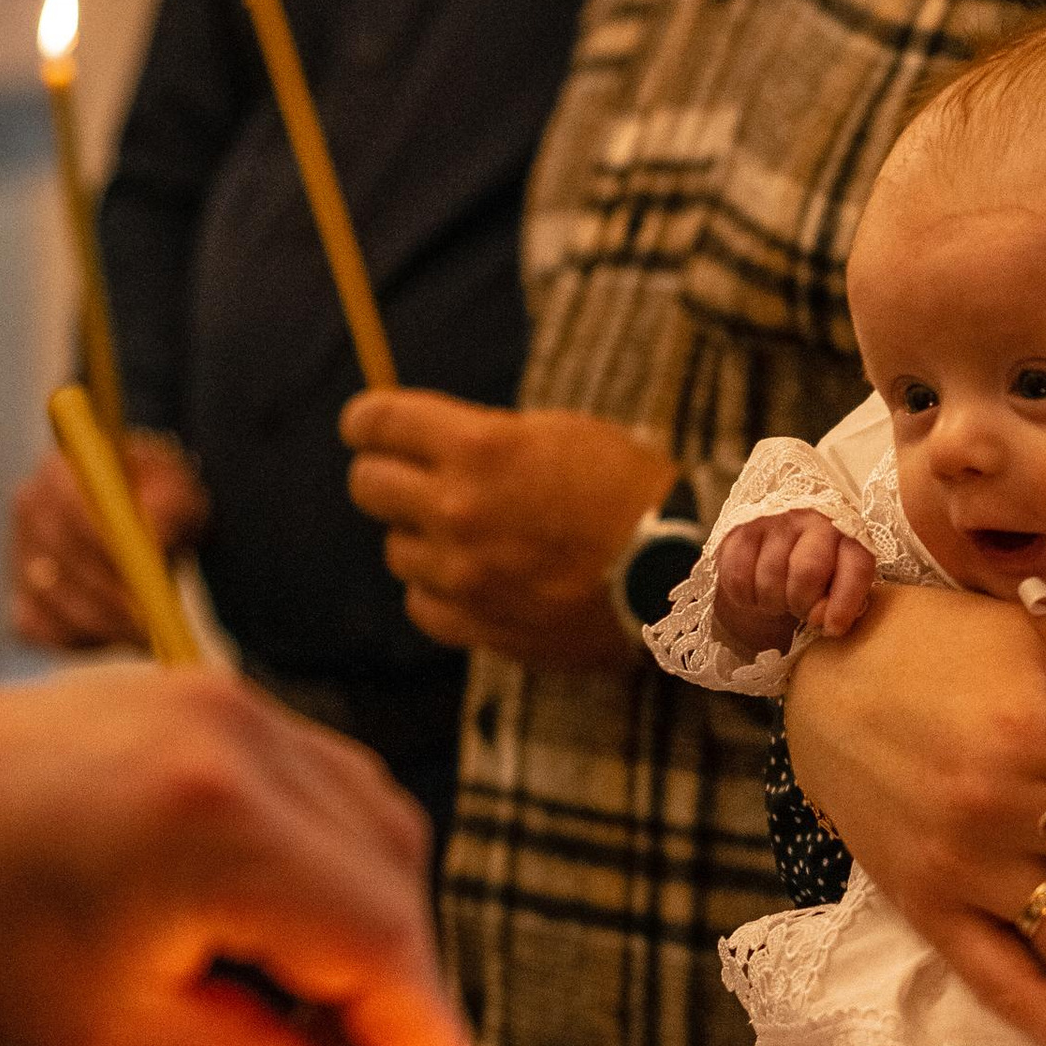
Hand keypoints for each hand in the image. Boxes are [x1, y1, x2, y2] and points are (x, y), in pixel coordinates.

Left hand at [0, 664, 479, 1045]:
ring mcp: (227, 700)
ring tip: (330, 1035)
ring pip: (377, 827)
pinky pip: (324, 786)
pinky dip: (333, 870)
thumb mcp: (106, 1038)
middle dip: (406, 1005)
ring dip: (379, 934)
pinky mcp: (207, 694)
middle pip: (396, 885)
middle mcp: (242, 738)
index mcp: (213, 826)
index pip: (383, 947)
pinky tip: (290, 946)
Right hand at [9, 436, 209, 649]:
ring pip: (53, 601)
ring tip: (150, 628)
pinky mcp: (25, 601)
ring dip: (104, 621)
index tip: (144, 571)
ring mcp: (20, 557)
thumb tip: (154, 536)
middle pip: (59, 558)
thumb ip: (171, 505)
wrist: (150, 527)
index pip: (69, 504)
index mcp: (60, 471)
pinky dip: (83, 639)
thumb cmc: (164, 501)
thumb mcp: (180, 491)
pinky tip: (121, 634)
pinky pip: (41, 631)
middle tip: (154, 616)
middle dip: (109, 593)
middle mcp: (30, 511)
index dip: (103, 541)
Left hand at [340, 392, 672, 665]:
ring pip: (397, 550)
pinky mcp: (477, 624)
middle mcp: (457, 509)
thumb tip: (433, 442)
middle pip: (369, 486)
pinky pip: (423, 605)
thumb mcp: (563, 434)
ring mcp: (463, 573)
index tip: (366, 427)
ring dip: (421, 539)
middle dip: (385, 476)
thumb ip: (488, 437)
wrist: (679, 572)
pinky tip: (472, 582)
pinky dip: (439, 592)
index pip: (378, 422)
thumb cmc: (632, 490)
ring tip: (466, 538)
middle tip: (408, 480)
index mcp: (479, 447)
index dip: (365, 421)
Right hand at [712, 512, 872, 657]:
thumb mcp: (834, 588)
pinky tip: (754, 593)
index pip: (855, 566)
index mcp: (849, 536)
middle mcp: (815, 520)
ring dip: (771, 602)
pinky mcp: (741, 529)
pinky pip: (738, 575)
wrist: (774, 545)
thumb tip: (823, 620)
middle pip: (808, 571)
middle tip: (797, 609)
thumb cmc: (812, 572)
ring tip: (776, 599)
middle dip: (801, 603)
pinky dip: (745, 597)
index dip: (845, 603)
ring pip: (770, 575)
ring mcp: (776, 521)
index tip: (833, 629)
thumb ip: (837, 603)